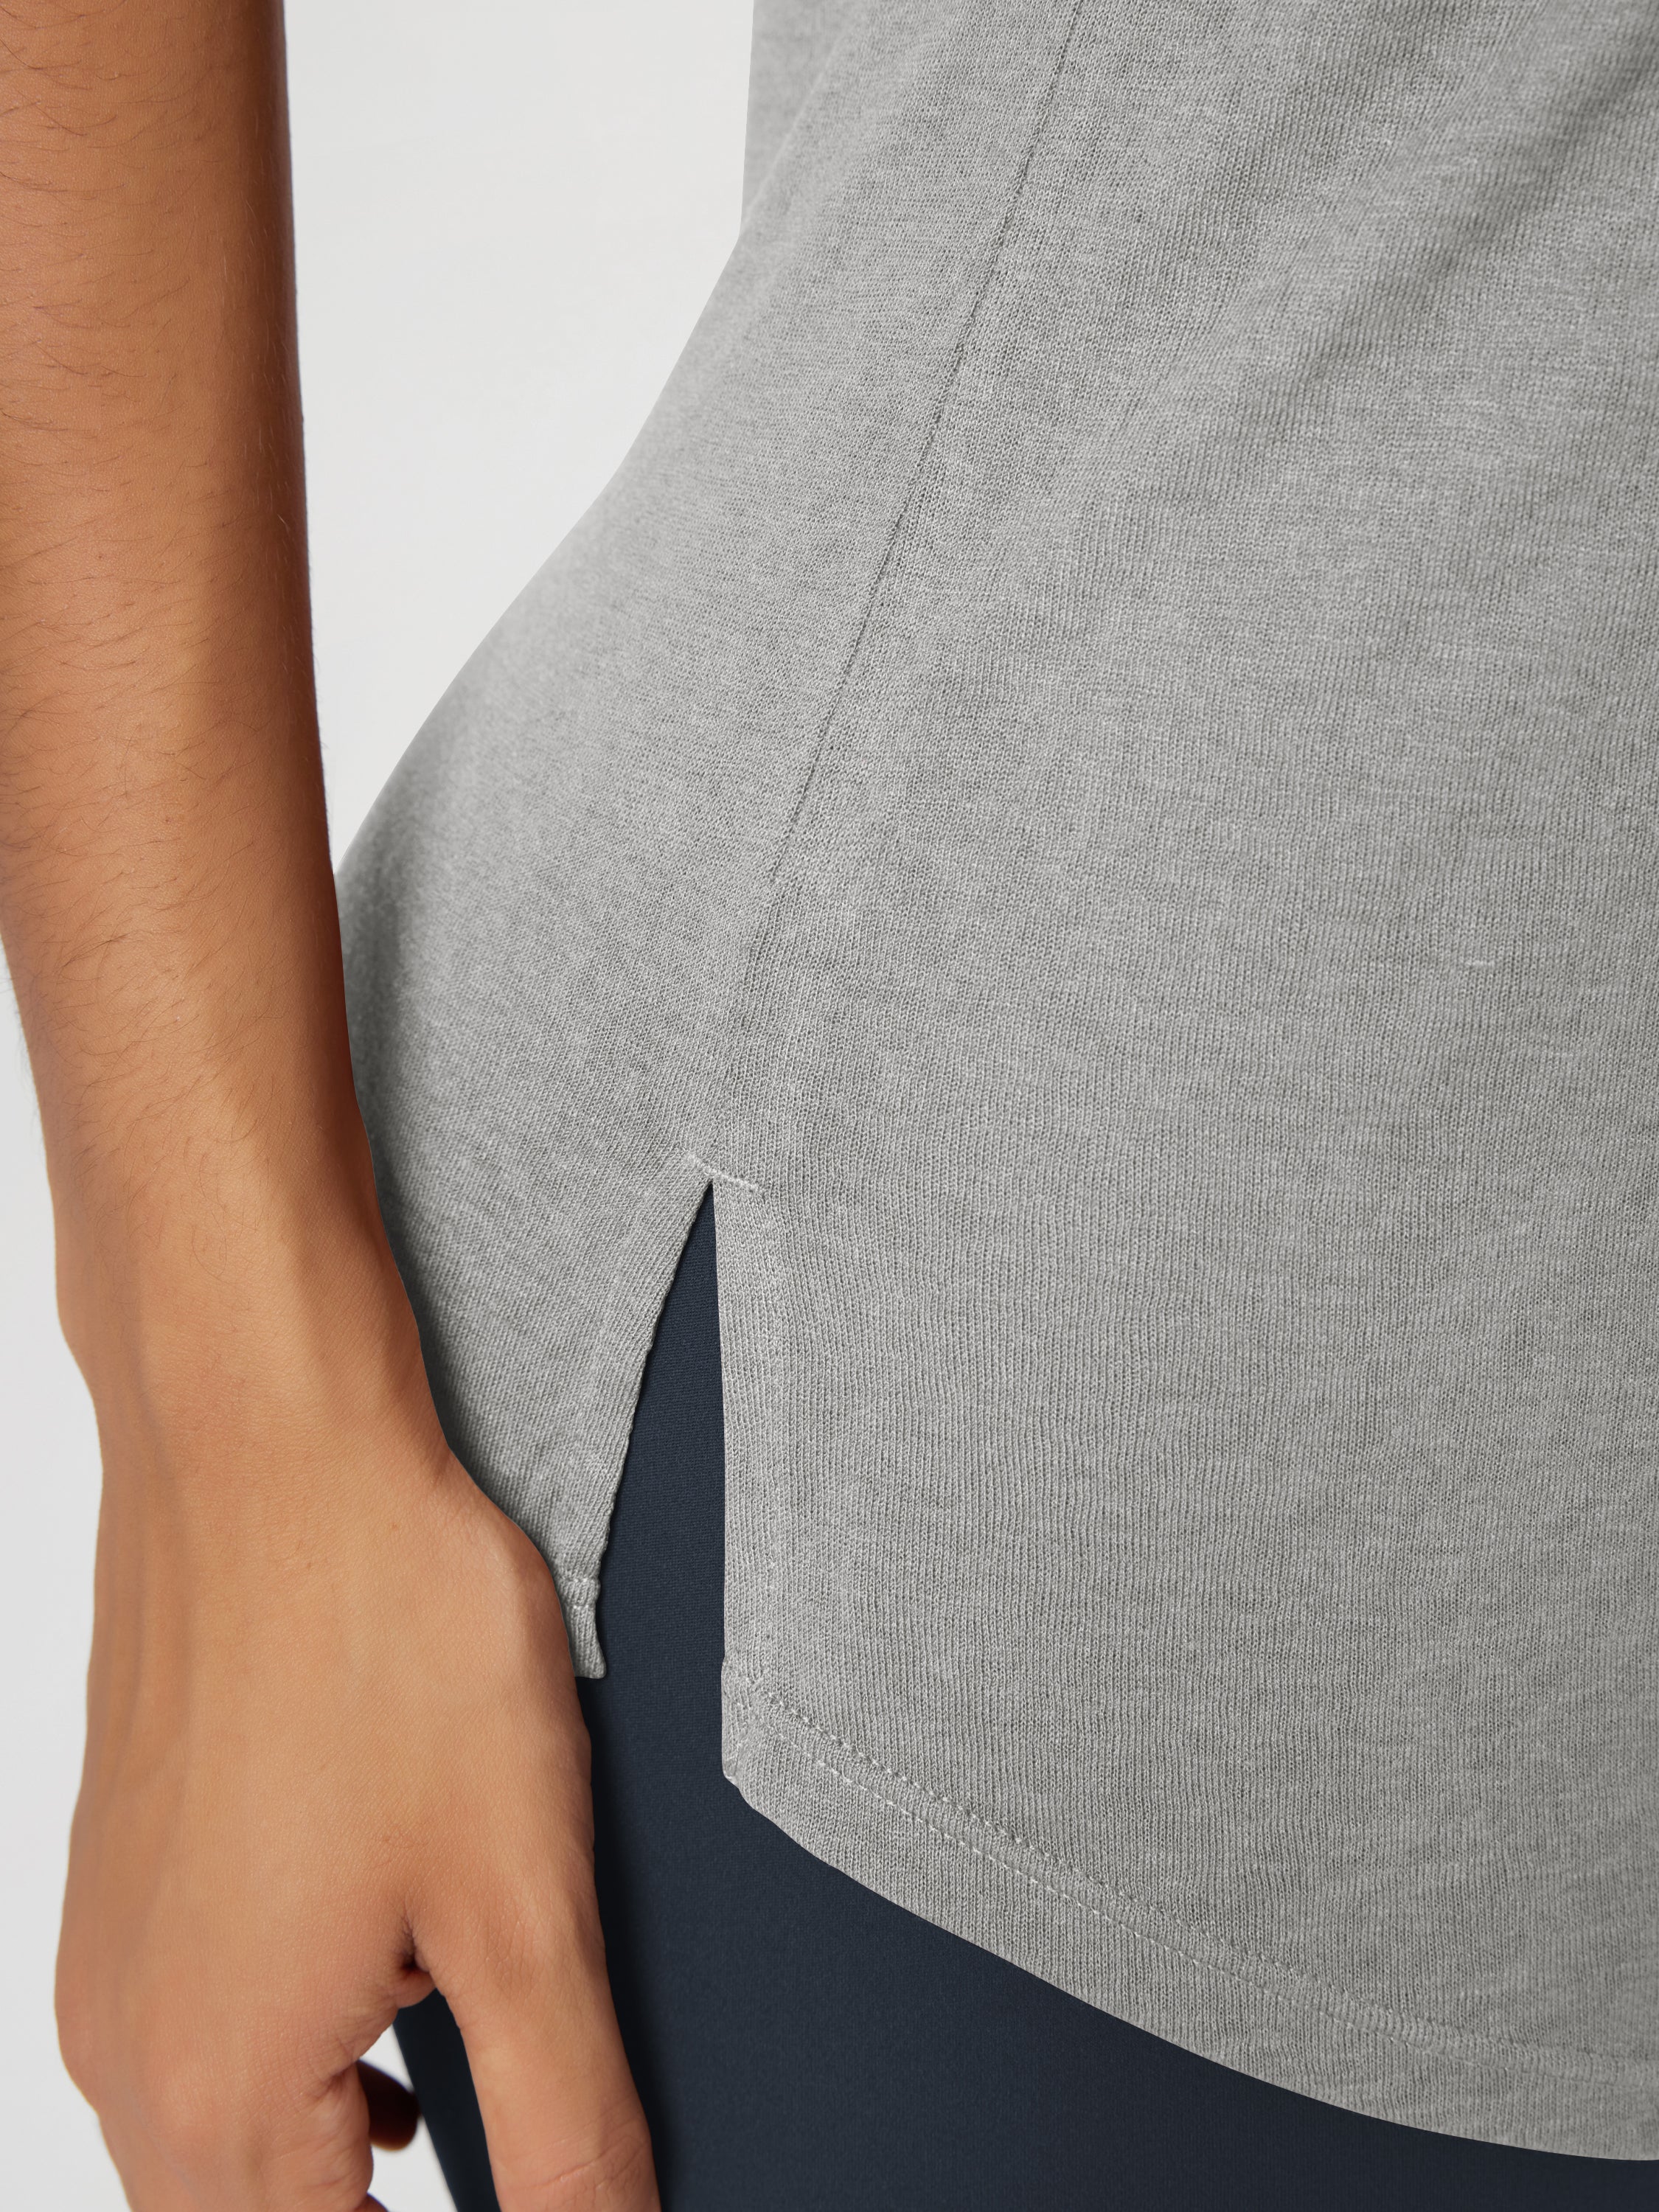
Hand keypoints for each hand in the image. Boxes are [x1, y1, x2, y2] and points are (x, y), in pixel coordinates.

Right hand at [54, 1294, 657, 2211]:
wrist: (264, 1442)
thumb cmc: (388, 1640)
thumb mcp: (521, 1903)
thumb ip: (563, 2121)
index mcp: (219, 2090)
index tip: (536, 2190)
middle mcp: (127, 2046)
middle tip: (513, 2159)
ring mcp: (105, 1959)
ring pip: (212, 2146)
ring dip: (333, 2164)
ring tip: (465, 2113)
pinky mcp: (118, 1878)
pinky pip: (188, 2042)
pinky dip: (290, 2072)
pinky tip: (391, 2014)